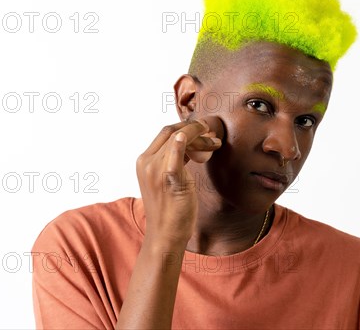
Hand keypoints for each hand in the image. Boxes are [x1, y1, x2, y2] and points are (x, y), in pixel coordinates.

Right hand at [135, 118, 222, 244]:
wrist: (165, 235)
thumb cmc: (170, 208)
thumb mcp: (168, 178)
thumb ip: (175, 160)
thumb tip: (189, 144)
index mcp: (144, 161)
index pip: (165, 133)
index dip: (186, 126)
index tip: (203, 128)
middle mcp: (147, 163)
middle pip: (172, 132)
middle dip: (194, 128)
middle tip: (212, 132)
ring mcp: (156, 171)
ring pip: (179, 140)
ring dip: (201, 138)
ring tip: (216, 143)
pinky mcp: (170, 181)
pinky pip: (173, 159)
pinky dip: (179, 146)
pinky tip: (185, 137)